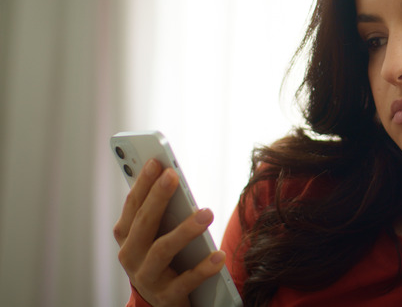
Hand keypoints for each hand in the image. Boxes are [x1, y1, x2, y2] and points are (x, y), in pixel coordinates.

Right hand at [114, 159, 225, 306]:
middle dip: (157, 197)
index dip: (142, 183)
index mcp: (127, 236)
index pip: (133, 205)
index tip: (156, 162)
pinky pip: (186, 281)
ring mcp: (147, 277)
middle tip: (173, 176)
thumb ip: (160, 209)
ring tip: (207, 213)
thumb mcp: (156, 233)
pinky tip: (219, 256)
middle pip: (143, 223)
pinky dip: (203, 268)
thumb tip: (169, 174)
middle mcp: (130, 256)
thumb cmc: (163, 257)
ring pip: (162, 250)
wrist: (164, 302)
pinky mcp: (167, 296)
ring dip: (184, 230)